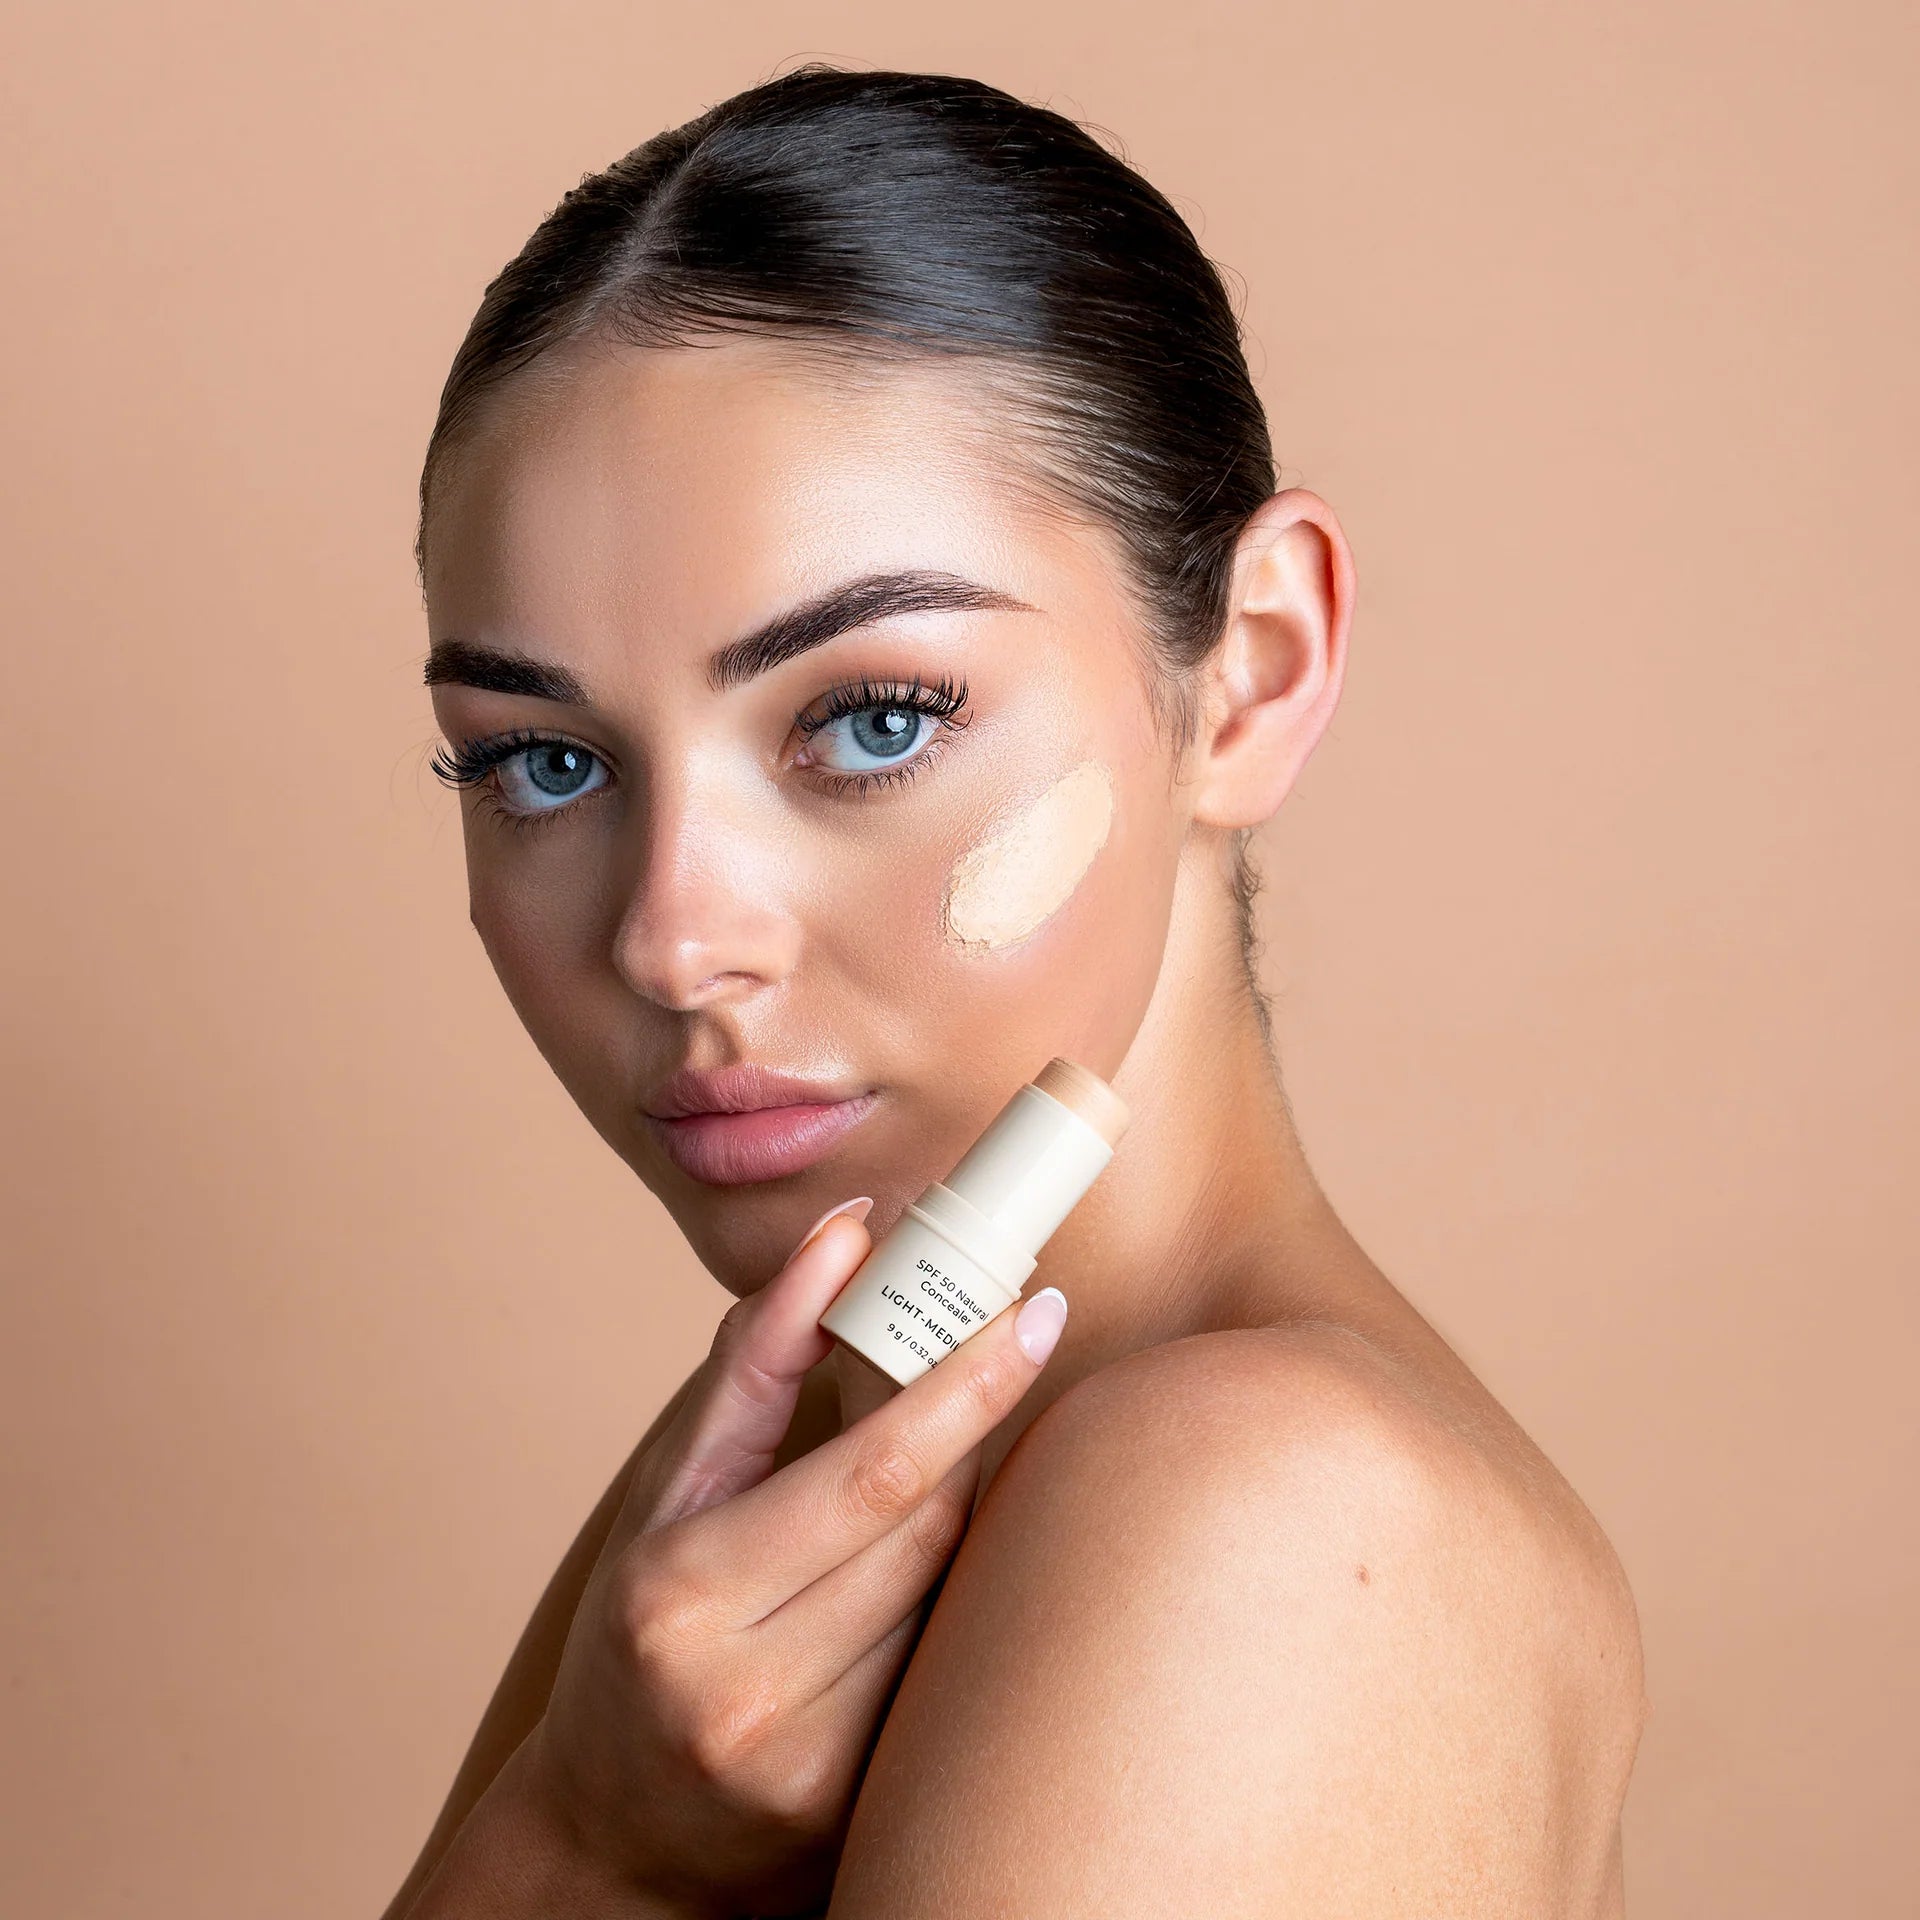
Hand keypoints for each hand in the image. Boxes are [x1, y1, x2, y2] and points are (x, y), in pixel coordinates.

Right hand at [525, 1202, 1069, 1917]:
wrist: (615, 1837)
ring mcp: (813, 1768)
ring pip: (950, 1596)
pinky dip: (955, 1600)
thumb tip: (844, 1235)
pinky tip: (926, 1577)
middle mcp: (749, 1693)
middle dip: (973, 1430)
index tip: (1034, 1310)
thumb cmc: (637, 1631)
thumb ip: (753, 1360)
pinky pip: (947, 1665)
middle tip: (1007, 1345)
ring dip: (963, 1512)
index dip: (966, 1384)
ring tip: (939, 1470)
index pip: (873, 1472)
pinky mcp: (863, 1813)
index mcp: (684, 1592)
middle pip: (931, 1529)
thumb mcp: (669, 1492)